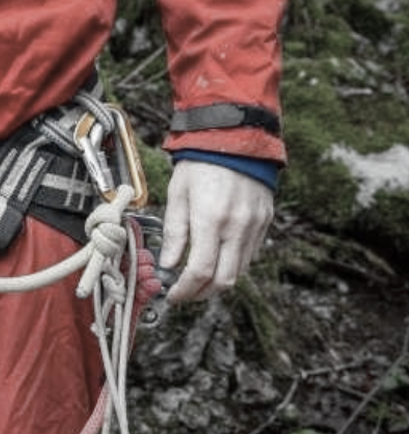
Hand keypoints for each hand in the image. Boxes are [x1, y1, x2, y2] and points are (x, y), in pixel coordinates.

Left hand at [160, 160, 273, 301]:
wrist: (235, 137)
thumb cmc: (200, 163)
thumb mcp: (178, 195)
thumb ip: (175, 233)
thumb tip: (168, 264)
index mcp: (211, 220)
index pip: (200, 271)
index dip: (185, 290)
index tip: (173, 295)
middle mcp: (237, 227)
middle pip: (224, 280)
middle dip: (202, 294)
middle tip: (185, 294)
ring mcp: (255, 225)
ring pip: (239, 271)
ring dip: (218, 281)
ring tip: (197, 278)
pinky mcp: (265, 221)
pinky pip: (250, 254)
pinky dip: (232, 264)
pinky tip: (216, 258)